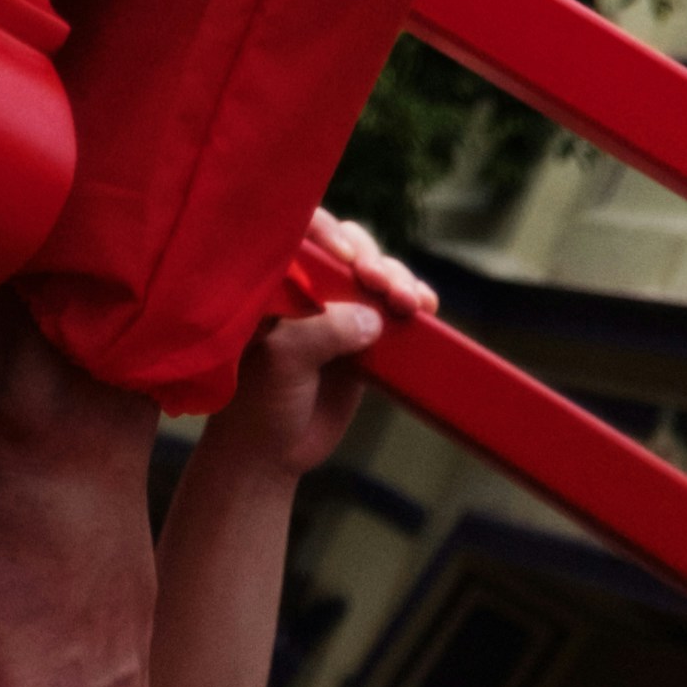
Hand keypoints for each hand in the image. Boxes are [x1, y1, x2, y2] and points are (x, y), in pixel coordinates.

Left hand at [220, 213, 431, 481]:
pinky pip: (395, 310)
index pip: (302, 231)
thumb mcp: (284, 358)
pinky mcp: (366, 337)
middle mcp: (309, 284)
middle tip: (380, 283)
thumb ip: (323, 331)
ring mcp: (340, 309)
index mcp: (276, 278)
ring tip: (408, 302)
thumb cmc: (259, 399)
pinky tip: (426, 306)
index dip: (326, 231)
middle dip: (371, 259)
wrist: (273, 455)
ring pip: (377, 275)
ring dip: (398, 280)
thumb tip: (372, 318)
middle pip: (349, 248)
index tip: (344, 256)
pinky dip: (414, 301)